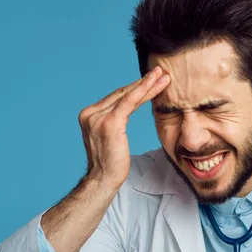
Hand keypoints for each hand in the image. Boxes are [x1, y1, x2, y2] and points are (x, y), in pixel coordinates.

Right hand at [78, 66, 169, 187]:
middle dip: (143, 83)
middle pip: (122, 94)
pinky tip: (155, 84)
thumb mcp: (109, 137)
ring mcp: (98, 117)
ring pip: (128, 95)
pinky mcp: (110, 123)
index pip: (115, 97)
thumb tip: (126, 108)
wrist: (103, 179)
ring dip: (147, 84)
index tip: (150, 80)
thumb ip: (113, 120)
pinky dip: (144, 91)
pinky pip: (130, 102)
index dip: (134, 88)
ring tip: (163, 76)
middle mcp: (90, 113)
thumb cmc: (110, 163)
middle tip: (160, 73)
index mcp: (89, 115)